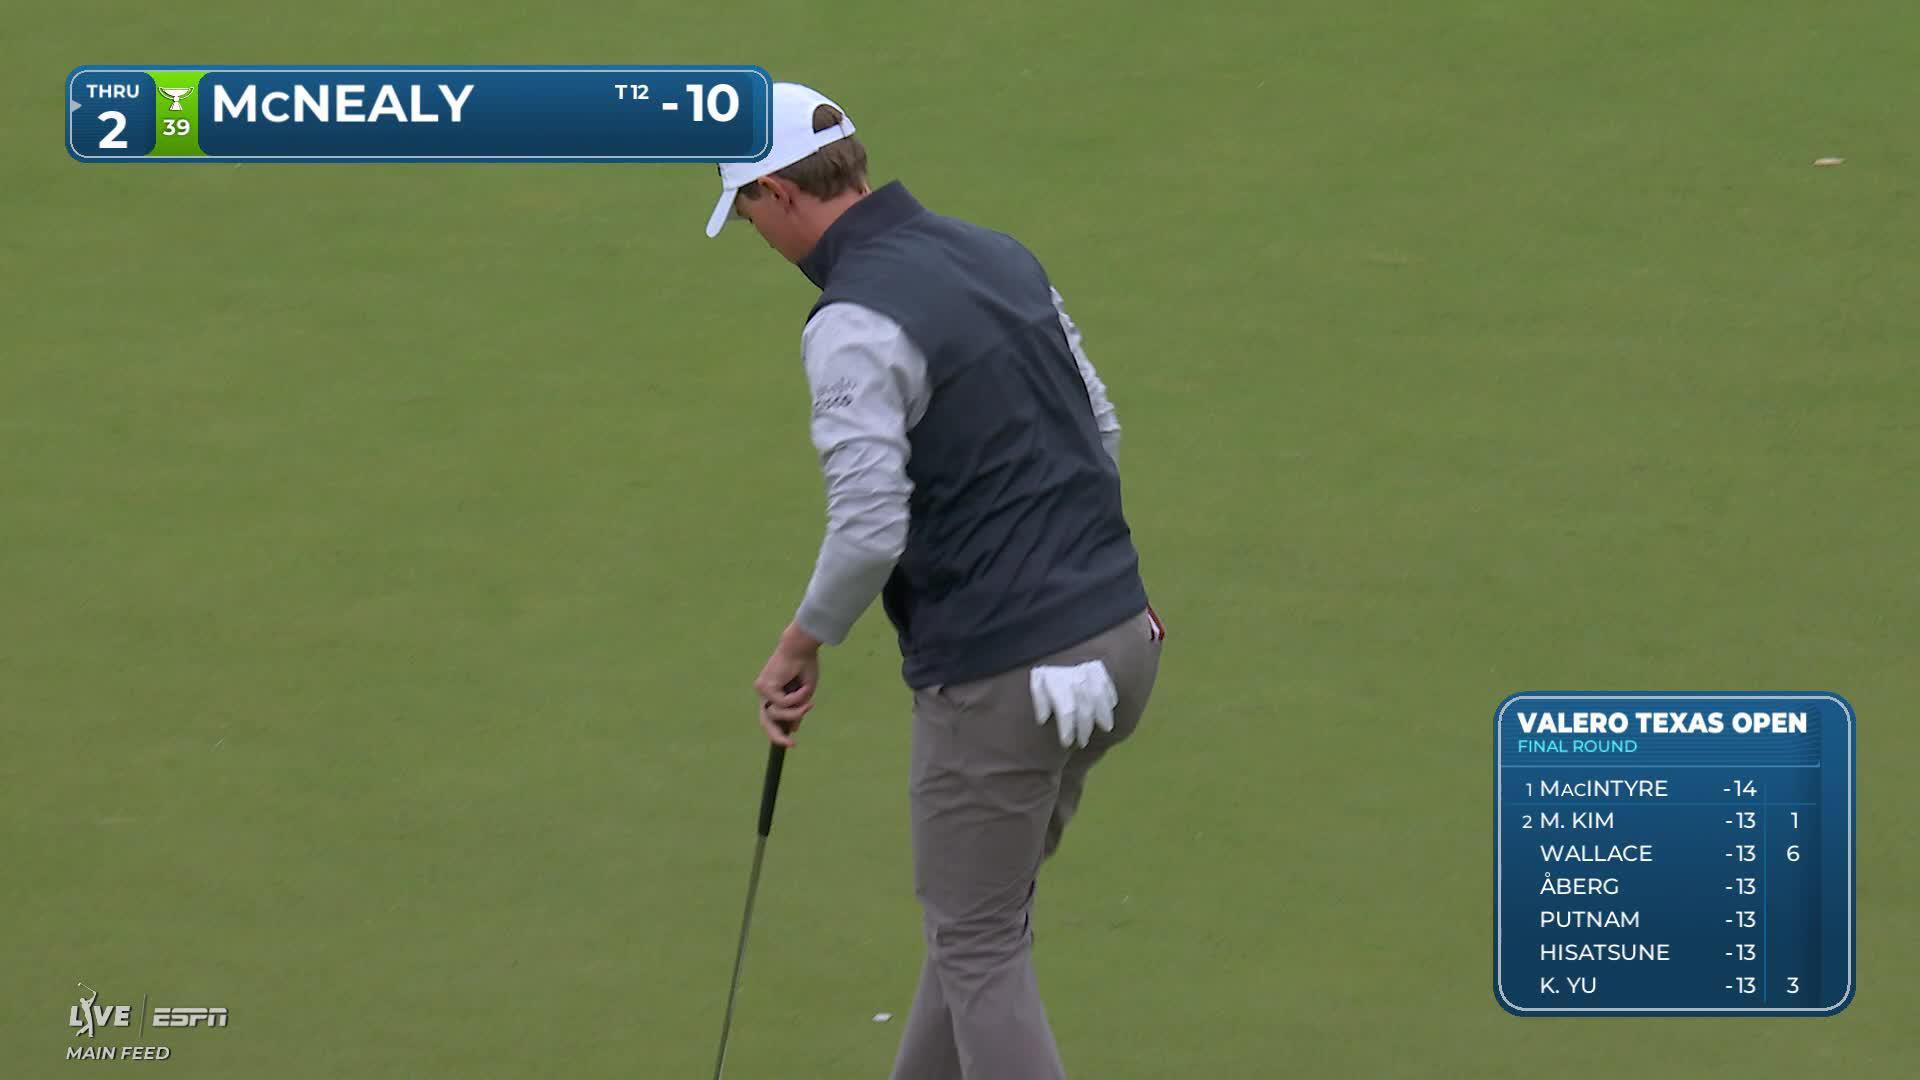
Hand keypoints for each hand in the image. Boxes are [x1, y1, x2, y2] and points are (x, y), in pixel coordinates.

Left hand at [754, 624, 821, 746]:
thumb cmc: (805, 665)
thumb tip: (793, 728)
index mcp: (773, 693)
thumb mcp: (804, 693)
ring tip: (809, 701)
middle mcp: (764, 692)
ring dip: (796, 710)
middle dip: (777, 736)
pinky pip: (782, 704)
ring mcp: (762, 690)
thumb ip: (797, 709)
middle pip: (765, 721)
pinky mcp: (764, 686)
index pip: (771, 717)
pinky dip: (796, 698)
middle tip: (792, 744)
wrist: (801, 647)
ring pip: (777, 714)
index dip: (779, 731)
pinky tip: (802, 687)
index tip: (792, 742)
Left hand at [1029, 661, 1117, 748]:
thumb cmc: (1045, 672)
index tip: (1067, 743)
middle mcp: (1074, 677)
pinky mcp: (1097, 666)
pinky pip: (1107, 683)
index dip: (1068, 728)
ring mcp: (1087, 670)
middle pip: (1085, 706)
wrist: (1053, 646)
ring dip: (1104, 714)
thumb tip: (1042, 719)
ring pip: (1100, 695)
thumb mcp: (1036, 682)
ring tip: (1106, 728)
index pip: (1066, 710)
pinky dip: (1111, 696)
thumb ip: (1039, 700)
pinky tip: (1111, 707)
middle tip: (1083, 742)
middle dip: (1085, 727)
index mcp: (1057, 682)